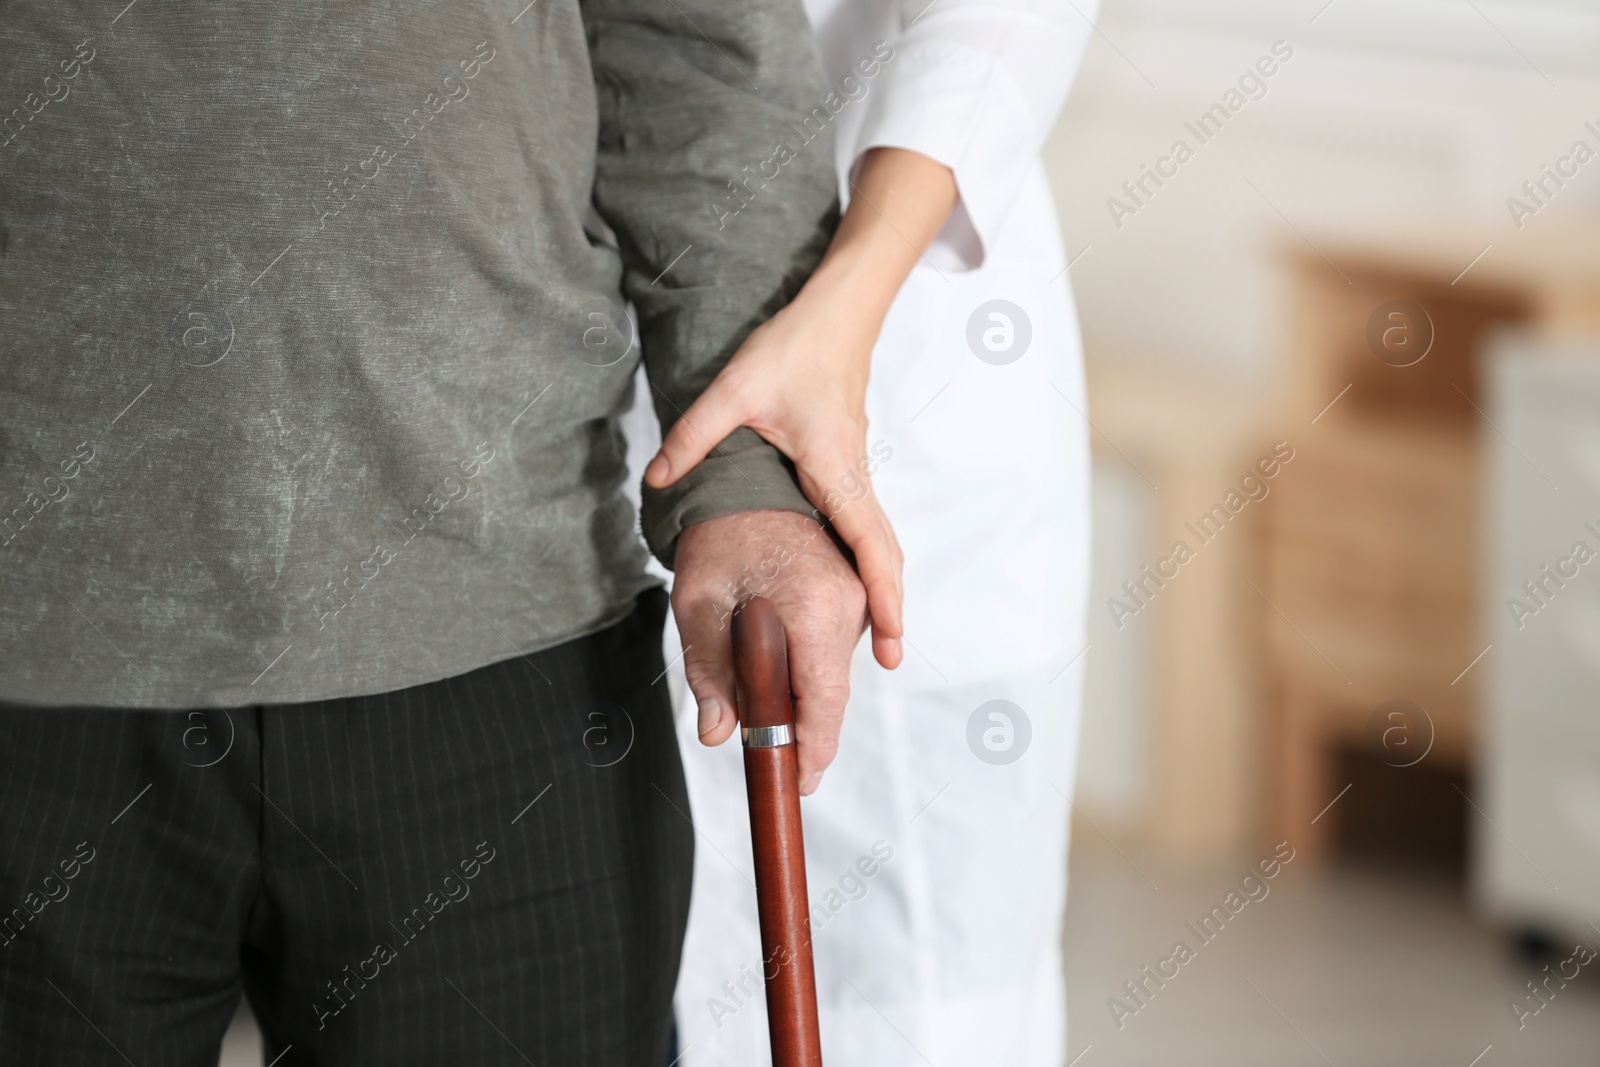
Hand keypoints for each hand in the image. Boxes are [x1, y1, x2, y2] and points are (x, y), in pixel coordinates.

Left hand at [645, 147, 959, 672]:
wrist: (836, 313)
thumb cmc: (795, 347)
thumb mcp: (734, 390)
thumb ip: (693, 437)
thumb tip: (658, 478)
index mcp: (834, 468)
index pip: (867, 543)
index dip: (883, 595)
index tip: (893, 642)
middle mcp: (853, 477)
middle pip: (884, 555)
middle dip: (892, 609)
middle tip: (892, 662)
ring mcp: (855, 473)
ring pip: (879, 543)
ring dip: (883, 589)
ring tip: (879, 639)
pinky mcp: (848, 467)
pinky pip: (866, 527)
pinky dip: (870, 563)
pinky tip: (855, 585)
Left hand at [671, 509, 867, 794]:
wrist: (744, 478)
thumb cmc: (718, 535)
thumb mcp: (698, 604)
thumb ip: (709, 672)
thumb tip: (718, 733)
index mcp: (816, 605)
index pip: (825, 698)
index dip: (814, 748)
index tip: (800, 782)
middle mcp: (850, 599)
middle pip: (832, 690)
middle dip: (803, 727)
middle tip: (773, 759)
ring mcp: (857, 592)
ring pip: (833, 670)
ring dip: (802, 693)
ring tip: (761, 705)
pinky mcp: (854, 588)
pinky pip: (834, 645)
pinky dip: (809, 665)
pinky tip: (775, 667)